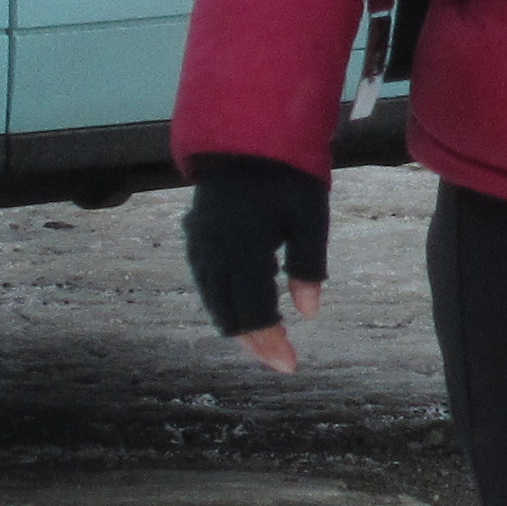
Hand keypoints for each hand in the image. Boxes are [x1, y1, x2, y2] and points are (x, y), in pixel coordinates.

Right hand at [185, 155, 329, 368]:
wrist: (245, 140)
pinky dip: (227, 301)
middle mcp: (212, 255)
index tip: (289, 366)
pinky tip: (251, 305)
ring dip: (239, 323)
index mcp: (242, 252)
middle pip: (228, 315)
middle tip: (282, 359)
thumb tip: (309, 315)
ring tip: (270, 338)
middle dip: (254, 341)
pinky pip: (208, 283)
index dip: (270, 343)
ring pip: (214, 302)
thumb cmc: (287, 176)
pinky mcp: (196, 239)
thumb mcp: (311, 219)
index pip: (253, 313)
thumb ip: (309, 267)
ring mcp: (199, 247)